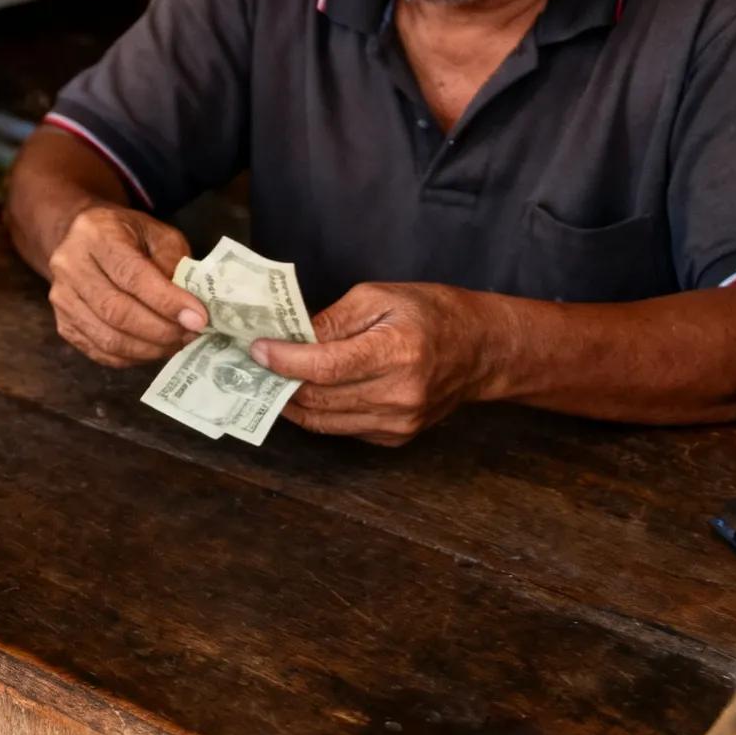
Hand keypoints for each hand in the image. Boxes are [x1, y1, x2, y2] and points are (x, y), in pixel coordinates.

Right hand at [43, 203, 208, 366]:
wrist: (84, 241)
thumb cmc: (129, 237)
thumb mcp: (158, 234)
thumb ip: (174, 264)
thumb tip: (188, 309)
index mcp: (95, 234)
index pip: (131, 275)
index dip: (166, 301)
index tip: (198, 319)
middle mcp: (70, 265)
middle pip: (116, 310)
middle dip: (160, 330)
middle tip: (190, 335)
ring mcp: (61, 298)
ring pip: (107, 337)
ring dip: (149, 348)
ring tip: (177, 343)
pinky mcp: (63, 324)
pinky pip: (100, 352)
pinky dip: (132, 358)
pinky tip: (154, 349)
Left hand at [248, 282, 494, 445]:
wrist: (482, 350)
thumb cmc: (431, 314)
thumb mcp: (379, 297)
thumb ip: (332, 320)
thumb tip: (288, 337)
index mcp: (396, 353)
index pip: (324, 367)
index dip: (283, 360)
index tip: (256, 348)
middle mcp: (398, 395)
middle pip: (317, 398)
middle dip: (278, 381)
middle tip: (253, 363)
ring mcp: (399, 422)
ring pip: (323, 421)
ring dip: (291, 401)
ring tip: (271, 378)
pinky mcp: (396, 437)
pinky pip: (342, 428)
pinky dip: (318, 412)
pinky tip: (307, 390)